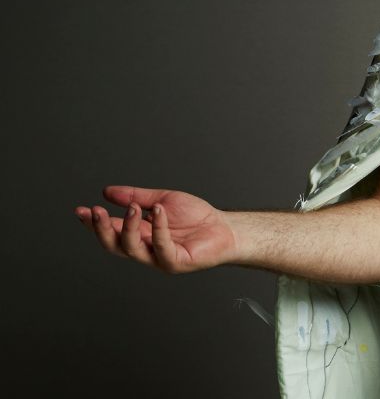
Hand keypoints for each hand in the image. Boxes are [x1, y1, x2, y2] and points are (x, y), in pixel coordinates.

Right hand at [75, 185, 237, 272]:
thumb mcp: (162, 200)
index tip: (81, 210)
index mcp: (139, 234)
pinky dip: (158, 228)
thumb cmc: (196, 217)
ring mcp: (159, 258)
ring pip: (133, 249)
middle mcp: (145, 248)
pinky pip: (161, 247)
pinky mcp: (176, 262)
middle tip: (95, 211)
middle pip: (114, 244)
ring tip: (132, 208)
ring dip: (128, 227)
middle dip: (101, 229)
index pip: (110, 230)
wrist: (225, 227)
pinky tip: (158, 211)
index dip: (94, 222)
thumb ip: (136, 197)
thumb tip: (107, 191)